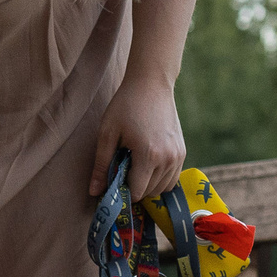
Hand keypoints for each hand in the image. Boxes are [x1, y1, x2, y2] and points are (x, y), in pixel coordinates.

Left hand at [88, 76, 184, 198]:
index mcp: (148, 155)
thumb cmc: (125, 105)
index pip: (137, 192)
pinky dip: (159, 178)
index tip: (114, 178)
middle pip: (149, 192)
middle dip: (134, 187)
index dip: (123, 190)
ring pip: (162, 189)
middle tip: (123, 168)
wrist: (151, 84)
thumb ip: (101, 165)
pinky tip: (147, 164)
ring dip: (147, 184)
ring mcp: (178, 156)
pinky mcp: (182, 152)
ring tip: (135, 164)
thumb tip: (94, 193)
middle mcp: (167, 159)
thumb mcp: (107, 134)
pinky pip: (172, 178)